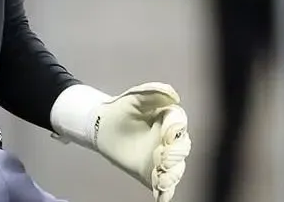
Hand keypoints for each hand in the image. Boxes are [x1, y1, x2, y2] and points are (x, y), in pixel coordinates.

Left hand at [52, 82, 191, 201]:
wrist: (102, 126)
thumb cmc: (121, 110)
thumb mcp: (134, 97)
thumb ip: (152, 92)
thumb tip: (173, 95)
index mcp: (169, 119)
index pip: (178, 124)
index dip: (175, 130)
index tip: (167, 135)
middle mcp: (170, 140)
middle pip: (181, 148)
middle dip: (175, 155)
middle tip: (163, 158)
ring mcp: (162, 158)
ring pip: (175, 169)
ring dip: (172, 175)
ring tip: (163, 178)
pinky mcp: (151, 173)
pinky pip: (162, 185)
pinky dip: (165, 192)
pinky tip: (162, 198)